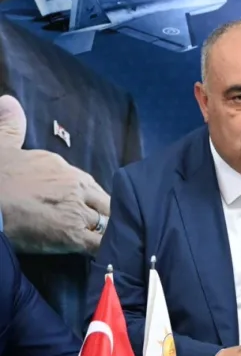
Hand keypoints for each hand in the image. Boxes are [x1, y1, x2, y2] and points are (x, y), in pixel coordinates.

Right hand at [0, 96, 110, 254]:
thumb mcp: (1, 146)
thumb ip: (10, 126)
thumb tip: (8, 100)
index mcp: (61, 167)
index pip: (89, 184)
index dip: (91, 198)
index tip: (90, 208)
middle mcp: (74, 186)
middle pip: (103, 202)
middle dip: (106, 214)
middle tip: (106, 227)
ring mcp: (75, 210)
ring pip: (105, 222)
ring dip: (108, 232)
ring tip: (114, 244)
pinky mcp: (70, 235)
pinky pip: (99, 242)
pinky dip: (105, 249)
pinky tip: (109, 255)